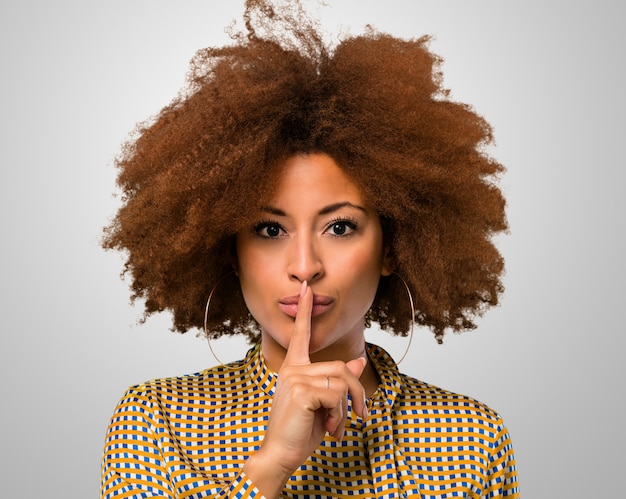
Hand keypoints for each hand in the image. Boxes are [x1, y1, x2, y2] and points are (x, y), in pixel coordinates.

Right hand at [246, 281, 368, 493]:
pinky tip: (329, 429)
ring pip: (342, 381)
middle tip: (360, 416)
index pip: (301, 334)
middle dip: (358, 393)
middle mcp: (292, 369)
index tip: (306, 287)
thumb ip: (339, 381)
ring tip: (336, 428)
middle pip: (342, 367)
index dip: (305, 310)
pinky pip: (337, 395)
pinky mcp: (300, 390)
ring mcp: (295, 378)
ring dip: (347, 410)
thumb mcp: (325, 405)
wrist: (280, 455)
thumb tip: (358, 360)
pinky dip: (340, 416)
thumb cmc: (300, 431)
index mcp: (294, 369)